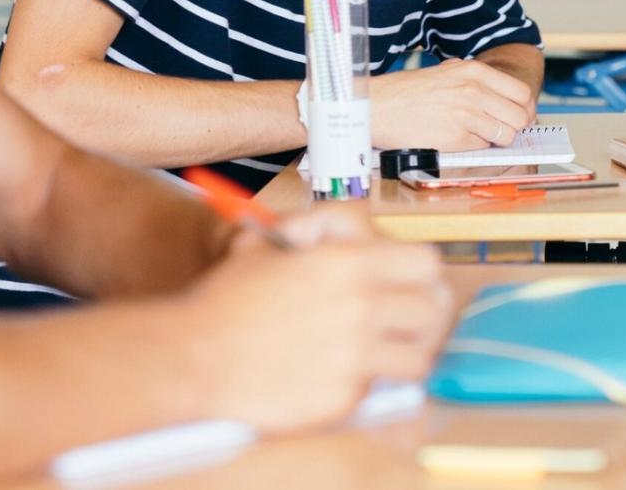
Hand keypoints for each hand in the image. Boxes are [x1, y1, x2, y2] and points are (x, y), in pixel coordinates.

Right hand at [182, 205, 451, 433]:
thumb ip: (316, 229)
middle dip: (424, 313)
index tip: (409, 283)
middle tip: (408, 320)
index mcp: (346, 263)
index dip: (419, 272)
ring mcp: (355, 355)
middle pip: (432, 308)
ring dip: (409, 351)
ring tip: (390, 351)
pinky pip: (383, 389)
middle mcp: (360, 306)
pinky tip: (353, 375)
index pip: (425, 262)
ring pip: (420, 354)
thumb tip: (348, 231)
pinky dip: (375, 384)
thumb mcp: (268, 243)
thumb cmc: (224, 301)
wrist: (193, 358)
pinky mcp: (344, 396)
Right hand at [371, 59, 534, 151]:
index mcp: (474, 71)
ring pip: (506, 135)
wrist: (377, 107)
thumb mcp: (447, 72)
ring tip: (476, 134)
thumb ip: (477, 81)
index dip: (524, 108)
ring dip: (496, 139)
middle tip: (502, 129)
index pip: (522, 93)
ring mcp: (466, 115)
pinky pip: (483, 147)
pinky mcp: (456, 138)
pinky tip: (457, 138)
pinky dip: (475, 146)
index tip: (517, 115)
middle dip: (514, 126)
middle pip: (520, 117)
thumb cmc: (408, 91)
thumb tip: (505, 97)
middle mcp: (474, 91)